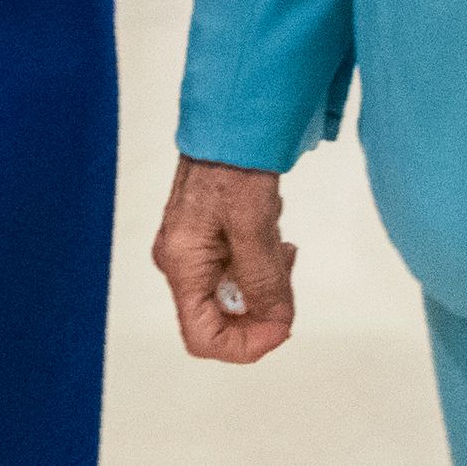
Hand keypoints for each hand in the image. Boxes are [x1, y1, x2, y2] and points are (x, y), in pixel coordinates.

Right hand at [151, 158, 297, 363]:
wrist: (228, 119)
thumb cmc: (233, 164)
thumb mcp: (254, 224)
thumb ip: (264, 280)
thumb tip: (278, 324)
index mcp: (182, 266)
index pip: (203, 337)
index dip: (245, 346)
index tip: (282, 328)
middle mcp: (180, 264)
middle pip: (219, 318)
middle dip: (260, 308)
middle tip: (285, 271)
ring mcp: (192, 250)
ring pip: (233, 293)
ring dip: (263, 281)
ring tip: (279, 243)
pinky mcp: (206, 236)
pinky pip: (235, 267)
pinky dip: (259, 261)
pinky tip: (271, 231)